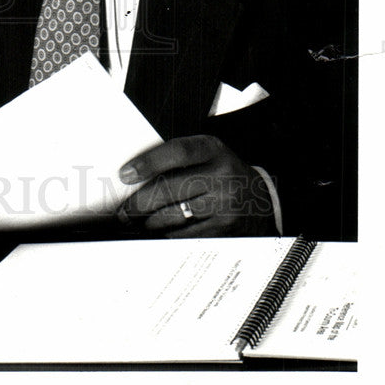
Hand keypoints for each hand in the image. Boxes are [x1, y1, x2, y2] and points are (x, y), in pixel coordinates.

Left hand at [118, 135, 276, 236]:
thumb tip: (135, 176)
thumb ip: (177, 160)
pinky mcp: (225, 229)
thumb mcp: (206, 154)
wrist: (260, 198)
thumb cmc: (222, 171)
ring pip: (175, 215)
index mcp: (213, 150)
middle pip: (171, 189)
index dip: (149, 163)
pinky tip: (160, 231)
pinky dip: (168, 234)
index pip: (177, 152)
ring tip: (138, 221)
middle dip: (140, 202)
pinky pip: (186, 234)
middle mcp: (221, 175)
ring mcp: (225, 204)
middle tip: (124, 210)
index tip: (126, 174)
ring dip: (150, 221)